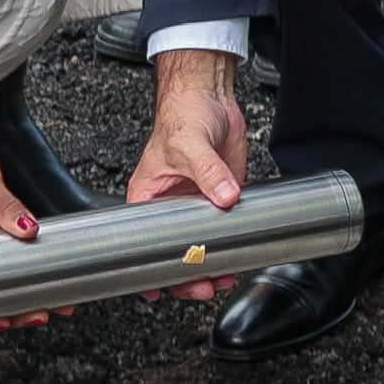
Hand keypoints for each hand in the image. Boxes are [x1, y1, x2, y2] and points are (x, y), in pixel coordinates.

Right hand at [127, 52, 247, 299]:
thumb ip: (208, 172)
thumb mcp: (190, 145)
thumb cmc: (183, 114)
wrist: (211, 95)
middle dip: (189, 274)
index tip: (159, 289)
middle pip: (174, 251)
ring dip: (212, 264)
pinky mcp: (220, 198)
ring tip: (225, 277)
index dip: (150, 268)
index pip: (143, 242)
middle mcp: (169, 205)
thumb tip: (225, 195)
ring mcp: (196, 204)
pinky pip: (224, 229)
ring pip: (201, 246)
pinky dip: (231, 245)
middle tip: (204, 286)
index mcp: (147, 196)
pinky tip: (240, 256)